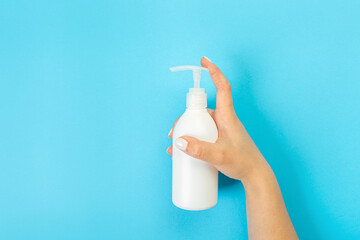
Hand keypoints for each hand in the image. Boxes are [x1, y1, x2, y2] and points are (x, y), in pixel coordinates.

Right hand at [167, 56, 267, 181]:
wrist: (254, 175)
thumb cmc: (242, 162)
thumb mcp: (219, 156)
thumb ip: (199, 149)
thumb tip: (180, 141)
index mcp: (227, 116)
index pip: (222, 88)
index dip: (214, 72)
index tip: (204, 61)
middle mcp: (223, 119)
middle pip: (201, 110)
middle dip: (185, 119)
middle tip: (173, 133)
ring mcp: (221, 129)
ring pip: (200, 123)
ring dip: (186, 131)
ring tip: (175, 146)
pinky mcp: (219, 139)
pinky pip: (202, 133)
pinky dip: (191, 139)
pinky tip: (183, 152)